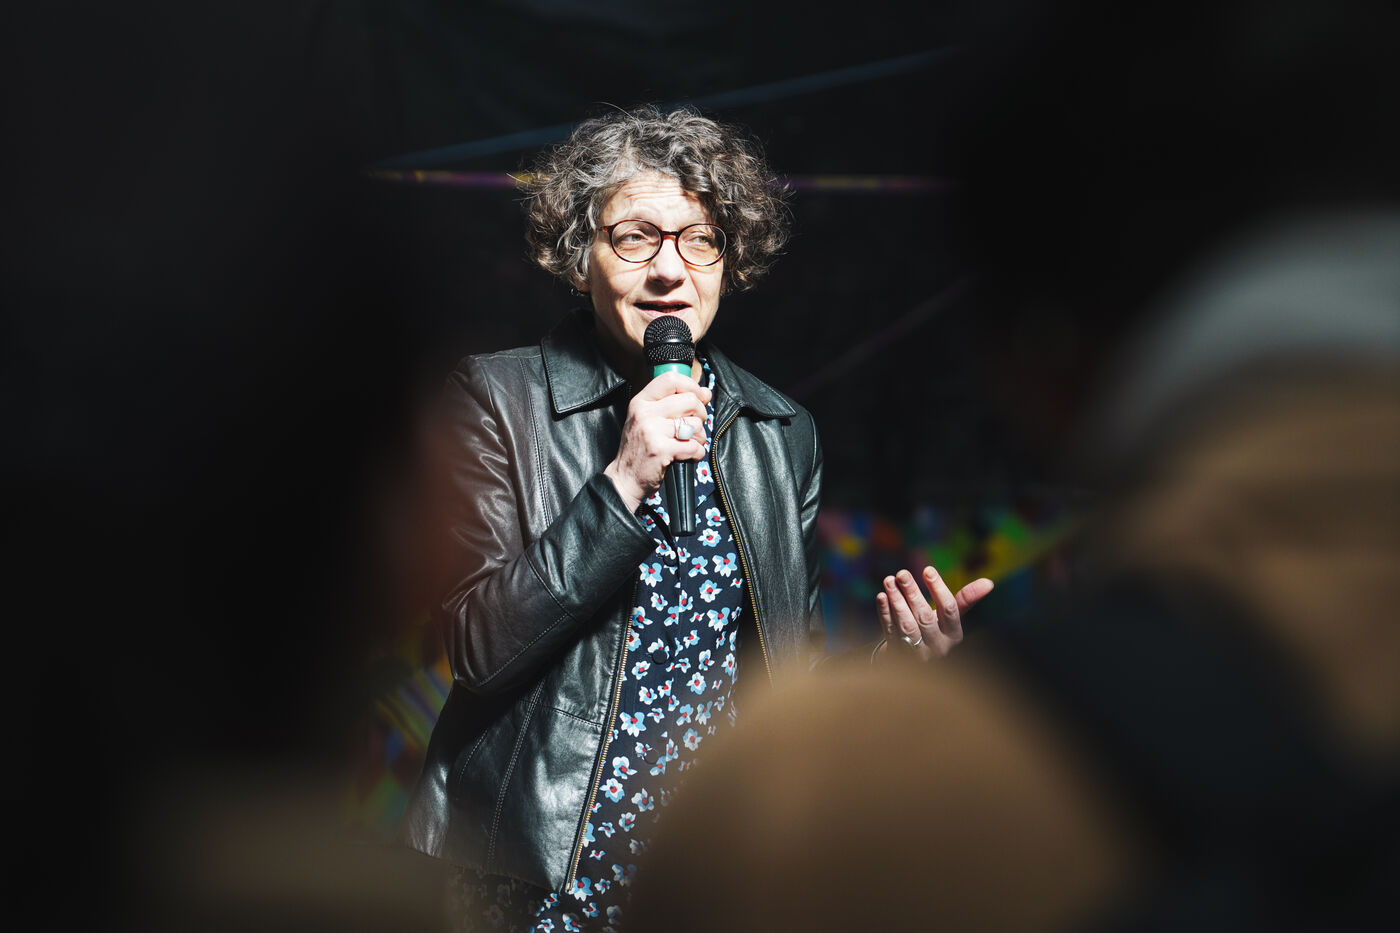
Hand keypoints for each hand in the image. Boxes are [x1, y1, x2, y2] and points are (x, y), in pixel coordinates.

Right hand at [604, 371, 710, 511]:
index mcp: (641, 402)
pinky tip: (687, 456)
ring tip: (688, 444)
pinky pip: (694, 446)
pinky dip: (697, 453)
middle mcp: (645, 413)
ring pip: (695, 425)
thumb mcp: (648, 420)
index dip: (691, 386)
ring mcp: (652, 431)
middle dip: (701, 415)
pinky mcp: (661, 450)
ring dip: (699, 437)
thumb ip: (674, 404)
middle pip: (690, 401)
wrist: (624, 479)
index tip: (699, 396)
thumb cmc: (640, 449)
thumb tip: (705, 392)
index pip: (671, 379)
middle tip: (694, 427)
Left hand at [876, 565, 992, 660]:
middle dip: (913, 593)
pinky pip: (890, 632)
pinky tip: (881, 596)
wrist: (914, 662)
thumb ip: (966, 600)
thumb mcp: (951, 620)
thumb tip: (989, 582)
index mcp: (954, 635)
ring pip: (906, 626)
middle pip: (925, 618)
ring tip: (889, 580)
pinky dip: (885, 613)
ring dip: (896, 601)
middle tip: (902, 573)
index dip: (938, 589)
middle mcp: (937, 647)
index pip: (949, 610)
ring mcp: (916, 654)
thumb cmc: (935, 632)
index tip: (927, 570)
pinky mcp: (897, 655)